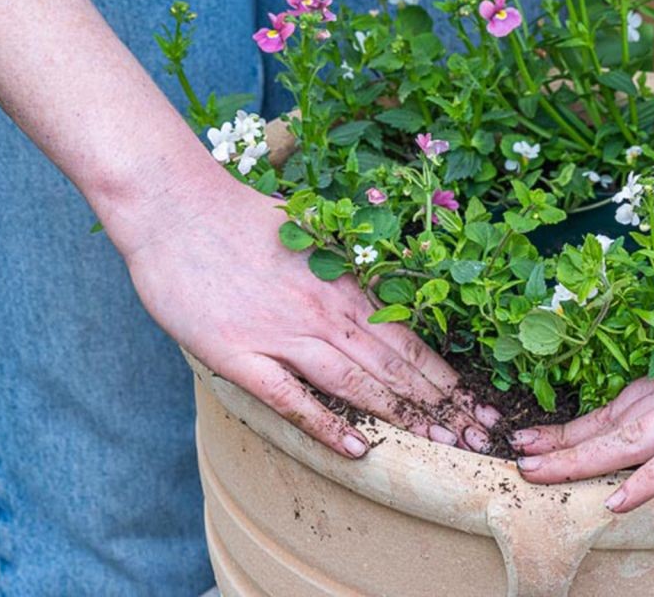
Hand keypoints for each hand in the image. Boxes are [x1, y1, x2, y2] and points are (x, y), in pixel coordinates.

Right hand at [120, 167, 500, 458]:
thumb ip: (341, 266)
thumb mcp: (305, 231)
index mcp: (338, 279)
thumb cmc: (235, 215)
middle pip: (392, 364)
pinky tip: (354, 447)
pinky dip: (325, 423)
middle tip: (478, 437)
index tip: (478, 403)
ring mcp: (280, 333)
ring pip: (354, 381)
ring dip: (400, 415)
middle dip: (440, 404)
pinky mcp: (239, 354)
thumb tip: (377, 288)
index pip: (405, 336)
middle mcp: (320, 308)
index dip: (445, 375)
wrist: (174, 206)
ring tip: (440, 444)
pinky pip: (291, 397)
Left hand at [510, 232, 653, 509]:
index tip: (545, 435)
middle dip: (563, 443)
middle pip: (614, 419)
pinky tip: (619, 502)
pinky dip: (648, 482)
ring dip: (580, 460)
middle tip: (518, 457)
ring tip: (536, 475)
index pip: (625, 402)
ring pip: (631, 438)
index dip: (583, 423)